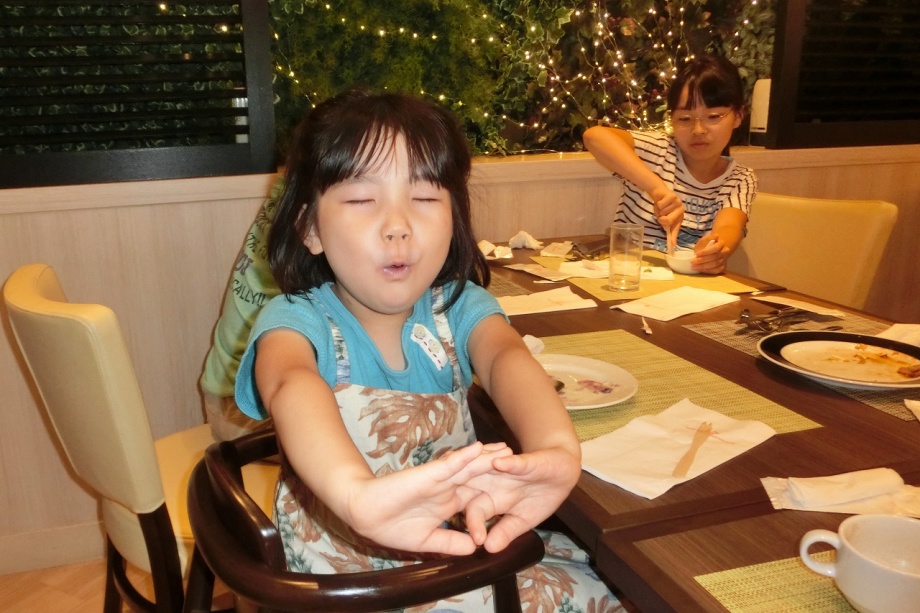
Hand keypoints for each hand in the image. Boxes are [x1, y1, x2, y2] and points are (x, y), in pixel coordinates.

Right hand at [344, 441, 510, 555]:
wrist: (365, 514)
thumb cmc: (391, 527)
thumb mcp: (429, 540)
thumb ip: (451, 542)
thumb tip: (474, 547)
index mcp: (448, 502)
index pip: (477, 494)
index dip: (495, 490)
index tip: (517, 489)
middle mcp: (447, 487)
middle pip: (477, 475)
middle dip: (497, 468)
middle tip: (522, 460)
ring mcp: (439, 479)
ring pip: (468, 465)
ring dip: (487, 457)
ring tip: (507, 448)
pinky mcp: (428, 474)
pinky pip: (450, 463)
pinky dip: (465, 456)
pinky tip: (481, 449)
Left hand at [462, 446, 579, 552]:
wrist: (561, 473)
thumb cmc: (539, 498)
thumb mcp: (523, 519)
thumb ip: (506, 532)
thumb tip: (489, 549)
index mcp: (489, 499)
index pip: (474, 511)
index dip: (473, 524)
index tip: (478, 540)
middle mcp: (490, 482)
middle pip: (470, 486)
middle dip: (461, 492)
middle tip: (453, 503)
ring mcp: (503, 468)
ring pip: (484, 468)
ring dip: (476, 470)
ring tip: (464, 472)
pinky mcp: (521, 459)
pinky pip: (512, 460)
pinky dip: (507, 462)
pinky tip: (499, 462)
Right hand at [649, 185, 683, 249]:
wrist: (659, 193)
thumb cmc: (662, 207)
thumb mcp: (663, 218)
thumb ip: (667, 227)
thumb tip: (671, 241)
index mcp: (679, 217)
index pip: (676, 229)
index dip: (673, 236)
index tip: (673, 245)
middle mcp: (681, 210)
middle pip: (668, 221)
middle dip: (661, 219)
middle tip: (661, 215)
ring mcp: (678, 202)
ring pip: (663, 212)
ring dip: (659, 210)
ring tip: (661, 206)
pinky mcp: (673, 196)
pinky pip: (661, 205)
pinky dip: (658, 204)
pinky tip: (661, 201)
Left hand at [692, 233, 730, 273]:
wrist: (714, 249)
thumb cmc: (707, 244)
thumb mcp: (705, 239)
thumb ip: (708, 239)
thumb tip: (716, 236)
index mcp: (721, 243)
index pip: (715, 248)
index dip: (706, 252)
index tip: (696, 254)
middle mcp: (725, 252)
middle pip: (715, 257)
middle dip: (702, 260)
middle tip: (692, 262)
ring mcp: (724, 260)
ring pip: (715, 265)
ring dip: (703, 267)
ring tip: (694, 267)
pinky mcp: (723, 267)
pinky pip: (716, 271)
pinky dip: (708, 271)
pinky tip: (700, 270)